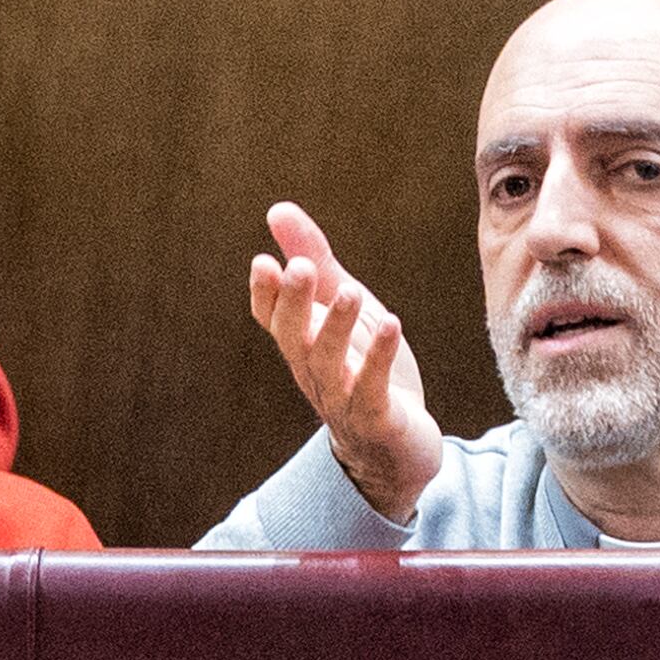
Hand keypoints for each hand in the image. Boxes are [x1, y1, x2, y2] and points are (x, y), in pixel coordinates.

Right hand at [248, 202, 442, 522]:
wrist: (396, 450)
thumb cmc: (364, 370)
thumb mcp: (342, 306)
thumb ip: (314, 259)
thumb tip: (276, 209)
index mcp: (303, 344)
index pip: (272, 318)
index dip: (265, 294)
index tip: (263, 262)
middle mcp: (314, 371)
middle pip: (294, 337)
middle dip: (294, 303)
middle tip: (299, 268)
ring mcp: (343, 398)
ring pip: (328, 364)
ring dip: (336, 327)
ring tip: (351, 293)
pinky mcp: (377, 419)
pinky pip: (372, 390)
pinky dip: (378, 358)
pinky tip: (391, 324)